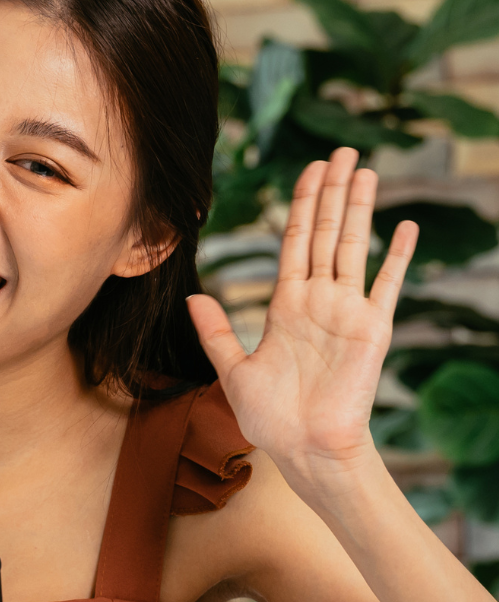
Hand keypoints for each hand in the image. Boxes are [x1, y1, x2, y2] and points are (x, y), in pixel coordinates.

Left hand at [187, 148, 417, 472]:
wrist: (305, 451)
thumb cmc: (271, 420)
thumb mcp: (233, 370)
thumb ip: (217, 332)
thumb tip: (194, 298)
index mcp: (287, 305)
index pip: (294, 240)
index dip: (301, 203)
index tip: (310, 169)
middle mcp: (319, 301)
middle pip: (324, 232)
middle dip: (331, 191)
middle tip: (341, 150)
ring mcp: (347, 312)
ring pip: (353, 246)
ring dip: (359, 208)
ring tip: (365, 170)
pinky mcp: (372, 329)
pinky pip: (388, 285)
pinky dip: (398, 256)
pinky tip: (406, 227)